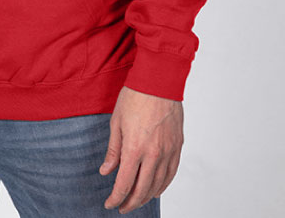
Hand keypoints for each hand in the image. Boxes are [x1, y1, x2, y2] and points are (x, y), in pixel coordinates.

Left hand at [99, 85, 182, 212]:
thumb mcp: (116, 122)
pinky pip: (171, 173)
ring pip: (158, 185)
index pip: (124, 184)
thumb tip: (106, 171)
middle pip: (142, 190)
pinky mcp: (177, 146)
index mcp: (134, 148)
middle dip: (130, 202)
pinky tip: (156, 189)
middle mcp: (153, 154)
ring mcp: (168, 151)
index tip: (109, 204)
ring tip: (137, 200)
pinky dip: (163, 185)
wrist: (159, 80)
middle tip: (122, 207)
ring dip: (146, 197)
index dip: (116, 198)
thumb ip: (113, 150)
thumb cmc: (135, 96)